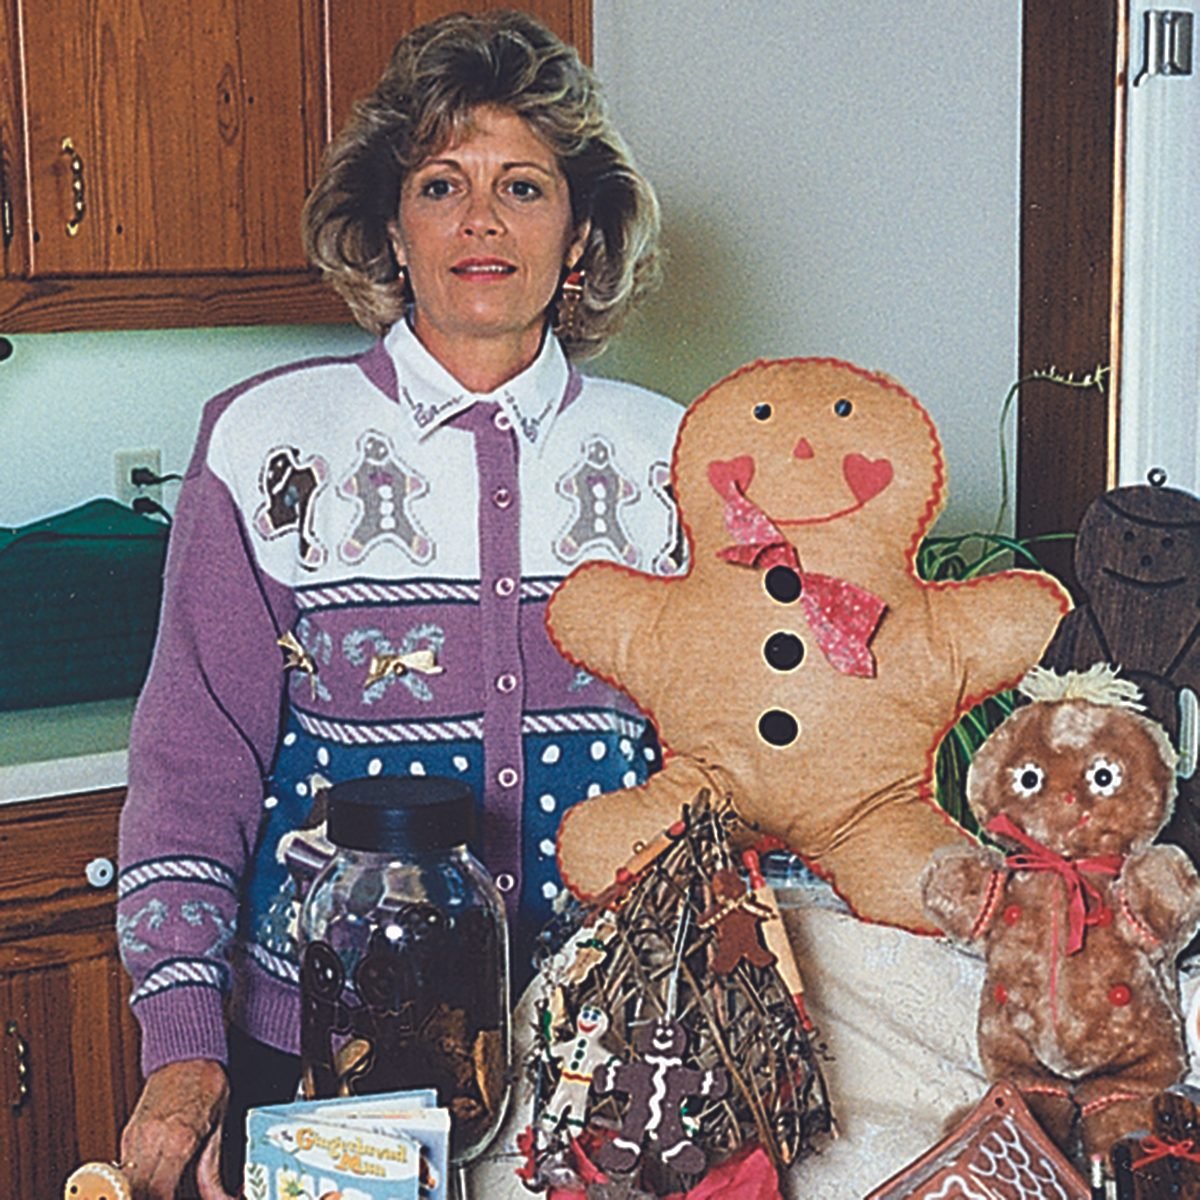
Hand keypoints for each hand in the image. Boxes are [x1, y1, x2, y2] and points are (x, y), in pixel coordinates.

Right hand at [120, 1058, 232, 1198]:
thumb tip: (220, 1199)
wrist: (187, 1052)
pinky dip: (135, 1184)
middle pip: (136, 1193)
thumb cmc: (205, 1082)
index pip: (158, 1194)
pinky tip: (152, 1185)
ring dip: (140, 1192)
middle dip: (150, 1198)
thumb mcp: (218, 1128)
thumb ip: (211, 1172)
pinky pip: (125, 1170)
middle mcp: (150, 1139)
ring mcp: (135, 1136)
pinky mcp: (128, 1134)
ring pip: (126, 1185)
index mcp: (178, 1138)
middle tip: (172, 1194)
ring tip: (165, 1189)